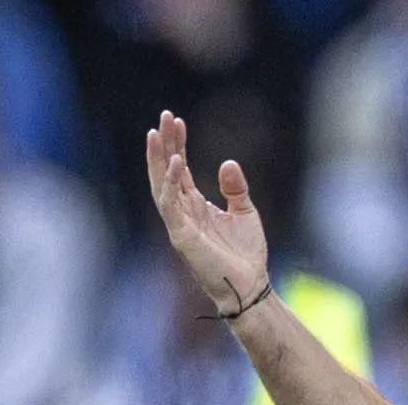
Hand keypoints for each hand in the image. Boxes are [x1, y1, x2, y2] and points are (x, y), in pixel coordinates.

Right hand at [145, 111, 270, 316]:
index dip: (178, 144)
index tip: (177, 120)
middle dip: (164, 144)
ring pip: (161, 185)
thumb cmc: (246, 254)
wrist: (251, 285)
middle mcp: (182, 213)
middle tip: (163, 116)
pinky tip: (177, 162)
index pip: (181, 170)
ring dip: (158, 159)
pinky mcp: (182, 237)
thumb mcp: (244, 212)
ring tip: (157, 133)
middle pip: (166, 172)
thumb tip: (227, 162)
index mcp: (195, 206)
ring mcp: (179, 224)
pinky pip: (171, 205)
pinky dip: (172, 183)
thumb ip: (235, 188)